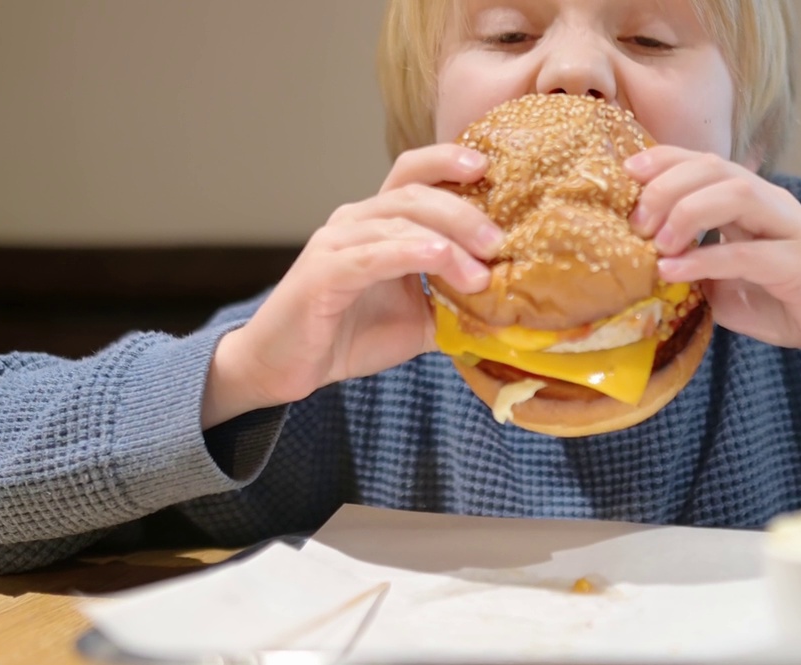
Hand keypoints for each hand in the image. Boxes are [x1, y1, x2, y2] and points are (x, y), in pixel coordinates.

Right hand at [202, 145, 501, 428]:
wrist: (288, 367)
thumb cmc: (349, 335)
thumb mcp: (420, 320)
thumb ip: (458, 306)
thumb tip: (513, 309)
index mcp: (378, 223)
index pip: (413, 174)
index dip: (447, 160)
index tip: (489, 167)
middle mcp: (355, 222)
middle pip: (413, 194)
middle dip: (463, 211)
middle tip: (500, 241)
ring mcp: (336, 244)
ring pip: (396, 222)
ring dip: (446, 242)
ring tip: (481, 273)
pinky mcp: (322, 274)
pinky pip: (371, 255)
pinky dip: (408, 252)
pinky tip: (438, 259)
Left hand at [625, 147, 800, 375]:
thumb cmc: (788, 304)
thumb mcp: (728, 287)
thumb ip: (695, 271)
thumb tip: (646, 271)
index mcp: (753, 202)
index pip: (705, 163)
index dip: (664, 160)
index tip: (625, 174)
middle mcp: (773, 205)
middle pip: (715, 169)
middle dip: (666, 187)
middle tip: (635, 222)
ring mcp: (791, 231)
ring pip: (737, 194)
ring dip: (688, 212)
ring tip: (657, 243)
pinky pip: (750, 253)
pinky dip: (708, 258)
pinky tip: (675, 272)